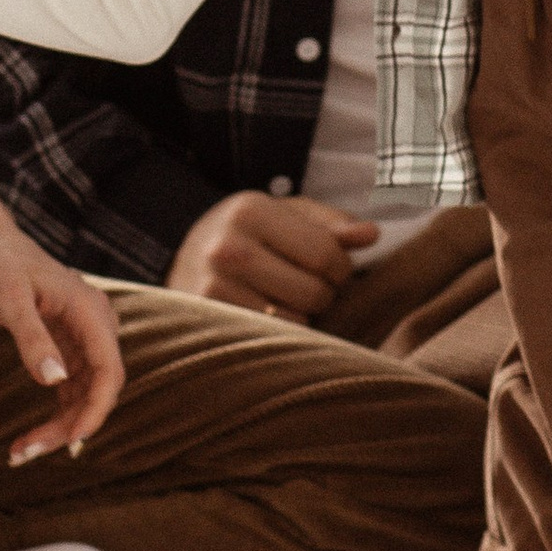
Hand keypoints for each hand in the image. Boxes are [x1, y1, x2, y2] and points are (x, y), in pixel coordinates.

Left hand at [0, 148, 124, 463]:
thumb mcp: (10, 302)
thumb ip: (33, 340)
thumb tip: (55, 382)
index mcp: (90, 311)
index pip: (109, 370)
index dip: (96, 409)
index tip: (71, 442)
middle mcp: (95, 325)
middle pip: (98, 388)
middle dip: (70, 425)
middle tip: (27, 452)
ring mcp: (83, 335)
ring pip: (85, 393)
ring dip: (60, 425)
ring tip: (21, 451)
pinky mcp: (68, 344)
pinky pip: (71, 387)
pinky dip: (55, 412)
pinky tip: (31, 435)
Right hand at [166, 187, 377, 319]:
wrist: (180, 258)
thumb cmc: (248, 234)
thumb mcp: (286, 215)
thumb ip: (331, 224)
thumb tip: (372, 234)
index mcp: (252, 210)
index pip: (327, 254)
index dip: (343, 269)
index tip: (334, 271)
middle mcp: (228, 247)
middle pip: (314, 293)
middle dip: (323, 294)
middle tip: (307, 287)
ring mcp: (213, 288)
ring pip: (295, 322)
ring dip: (302, 317)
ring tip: (286, 300)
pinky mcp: (208, 321)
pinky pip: (270, 340)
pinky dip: (279, 334)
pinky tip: (268, 316)